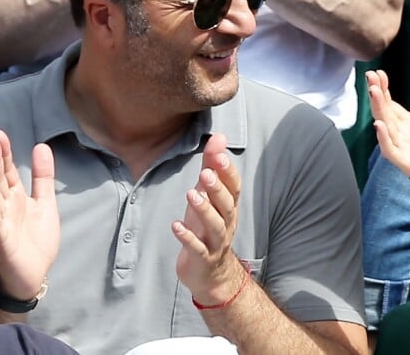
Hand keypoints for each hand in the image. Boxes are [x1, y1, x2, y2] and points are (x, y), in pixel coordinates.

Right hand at [0, 130, 59, 300]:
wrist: (35, 273)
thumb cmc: (37, 238)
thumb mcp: (45, 202)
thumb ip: (43, 176)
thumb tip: (41, 146)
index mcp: (17, 197)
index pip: (8, 171)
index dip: (5, 153)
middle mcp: (6, 206)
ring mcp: (3, 222)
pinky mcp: (3, 240)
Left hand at [172, 133, 242, 303]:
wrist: (211, 273)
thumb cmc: (208, 226)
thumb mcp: (208, 195)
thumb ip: (212, 165)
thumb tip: (219, 136)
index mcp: (229, 206)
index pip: (234, 187)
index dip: (227, 172)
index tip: (219, 155)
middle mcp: (226, 223)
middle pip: (226, 204)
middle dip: (217, 188)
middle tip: (206, 173)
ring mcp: (215, 242)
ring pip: (215, 226)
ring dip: (203, 210)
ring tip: (191, 194)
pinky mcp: (202, 259)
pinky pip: (197, 248)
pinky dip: (187, 237)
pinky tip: (176, 226)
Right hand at [367, 70, 409, 214]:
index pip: (391, 103)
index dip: (384, 89)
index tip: (378, 73)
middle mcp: (402, 135)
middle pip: (385, 110)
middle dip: (377, 94)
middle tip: (371, 76)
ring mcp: (402, 148)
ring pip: (384, 126)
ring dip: (377, 109)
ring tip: (373, 92)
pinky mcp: (406, 163)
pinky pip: (390, 150)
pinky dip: (383, 138)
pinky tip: (379, 125)